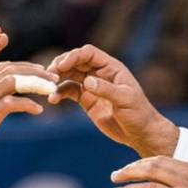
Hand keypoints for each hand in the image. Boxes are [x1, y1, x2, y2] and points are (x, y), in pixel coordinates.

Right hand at [0, 61, 54, 165]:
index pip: (3, 68)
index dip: (23, 67)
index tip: (39, 71)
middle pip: (12, 69)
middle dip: (35, 71)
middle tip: (54, 77)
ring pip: (15, 80)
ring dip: (37, 83)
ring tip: (52, 89)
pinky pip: (13, 102)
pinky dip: (28, 104)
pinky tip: (38, 111)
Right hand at [47, 44, 178, 157]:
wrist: (139, 133)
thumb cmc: (138, 113)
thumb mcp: (125, 100)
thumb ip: (106, 89)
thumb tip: (87, 81)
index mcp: (111, 67)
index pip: (88, 54)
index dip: (73, 56)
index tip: (61, 66)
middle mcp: (99, 73)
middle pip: (75, 62)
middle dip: (61, 65)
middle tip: (49, 75)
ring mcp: (92, 86)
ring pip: (69, 75)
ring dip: (57, 79)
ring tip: (47, 87)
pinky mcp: (86, 99)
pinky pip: (69, 91)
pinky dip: (59, 93)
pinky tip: (53, 100)